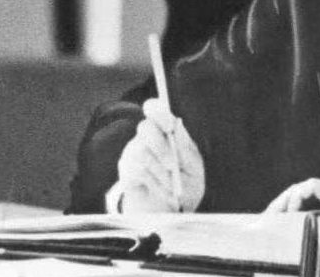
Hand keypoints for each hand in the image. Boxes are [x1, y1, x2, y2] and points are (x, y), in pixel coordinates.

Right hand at [116, 98, 204, 212]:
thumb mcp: (193, 166)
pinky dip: (154, 183)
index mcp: (166, 130)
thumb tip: (177, 124)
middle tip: (173, 165)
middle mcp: (147, 137)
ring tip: (172, 184)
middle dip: (161, 147)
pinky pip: (136, 171)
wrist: (172, 211)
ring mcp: (133, 152)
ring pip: (141, 152)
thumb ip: (185, 147)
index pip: (155, 109)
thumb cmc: (187, 182)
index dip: (157, 110)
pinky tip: (163, 191)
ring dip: (160, 171)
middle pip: (145, 128)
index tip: (168, 125)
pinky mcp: (126, 170)